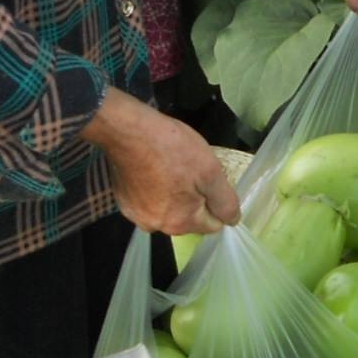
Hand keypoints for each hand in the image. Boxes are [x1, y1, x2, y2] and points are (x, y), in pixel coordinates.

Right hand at [81, 89, 240, 234]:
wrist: (129, 131)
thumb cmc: (172, 147)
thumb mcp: (210, 170)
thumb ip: (224, 201)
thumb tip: (232, 221)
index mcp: (180, 222)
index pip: (212, 225)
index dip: (216, 203)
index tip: (208, 180)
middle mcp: (157, 227)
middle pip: (189, 219)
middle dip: (194, 199)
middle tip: (189, 170)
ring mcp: (137, 216)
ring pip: (168, 210)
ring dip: (173, 195)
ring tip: (170, 168)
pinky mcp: (124, 203)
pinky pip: (149, 202)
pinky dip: (153, 191)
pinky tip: (152, 170)